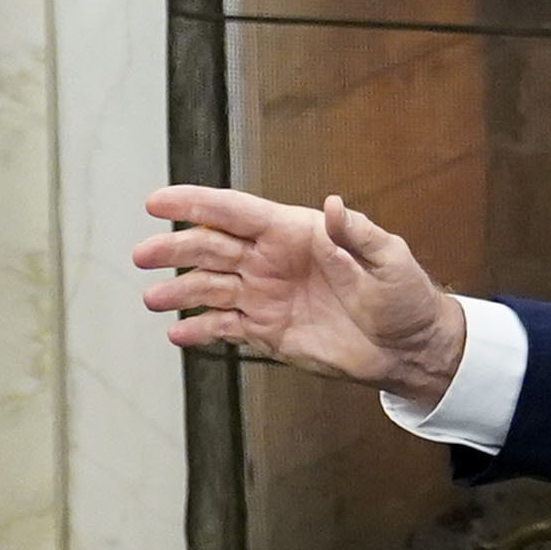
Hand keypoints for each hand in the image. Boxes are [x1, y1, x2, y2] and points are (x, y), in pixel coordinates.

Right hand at [133, 187, 467, 406]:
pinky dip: (200, 330)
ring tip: (152, 299)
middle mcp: (271, 260)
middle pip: (211, 248)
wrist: (409, 349)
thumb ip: (357, 233)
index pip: (234, 212)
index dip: (194, 204)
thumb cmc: (404, 296)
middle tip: (141, 255)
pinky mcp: (267, 331)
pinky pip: (224, 328)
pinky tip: (177, 334)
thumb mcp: (388, 259)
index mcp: (294, 232)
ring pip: (210, 288)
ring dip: (179, 291)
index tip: (156, 201)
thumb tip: (334, 205)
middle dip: (174, 249)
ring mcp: (266, 296)